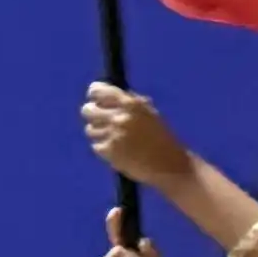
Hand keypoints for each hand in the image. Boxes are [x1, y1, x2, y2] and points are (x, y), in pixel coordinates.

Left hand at [81, 83, 198, 189]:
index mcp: (131, 104)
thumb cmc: (161, 137)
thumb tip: (104, 95)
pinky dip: (104, 148)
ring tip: (113, 138)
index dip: (95, 95)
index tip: (95, 99)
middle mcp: (120, 117)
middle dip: (93, 114)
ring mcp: (113, 135)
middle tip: (101, 120)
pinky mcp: (109, 152)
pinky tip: (117, 150)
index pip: (98, 91)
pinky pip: (96, 145)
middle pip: (88, 110)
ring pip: (90, 129)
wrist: (169, 165)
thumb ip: (128, 103)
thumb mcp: (148, 113)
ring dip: (99, 133)